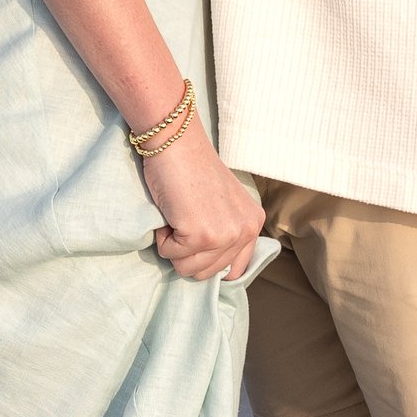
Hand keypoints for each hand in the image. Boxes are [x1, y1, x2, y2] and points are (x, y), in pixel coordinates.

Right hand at [140, 128, 265, 282]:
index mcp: (254, 223)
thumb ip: (226, 233)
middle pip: (207, 274)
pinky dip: (162, 238)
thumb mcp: (223, 205)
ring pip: (188, 269)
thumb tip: (215, 271)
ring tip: (178, 216)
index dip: (210, 262)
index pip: (235, 270)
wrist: (176, 142)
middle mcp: (246, 230)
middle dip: (187, 253)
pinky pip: (171, 255)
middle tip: (184, 219)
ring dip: (174, 247)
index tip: (196, 243)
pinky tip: (170, 212)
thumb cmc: (191, 169)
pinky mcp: (201, 235)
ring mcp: (225, 234)